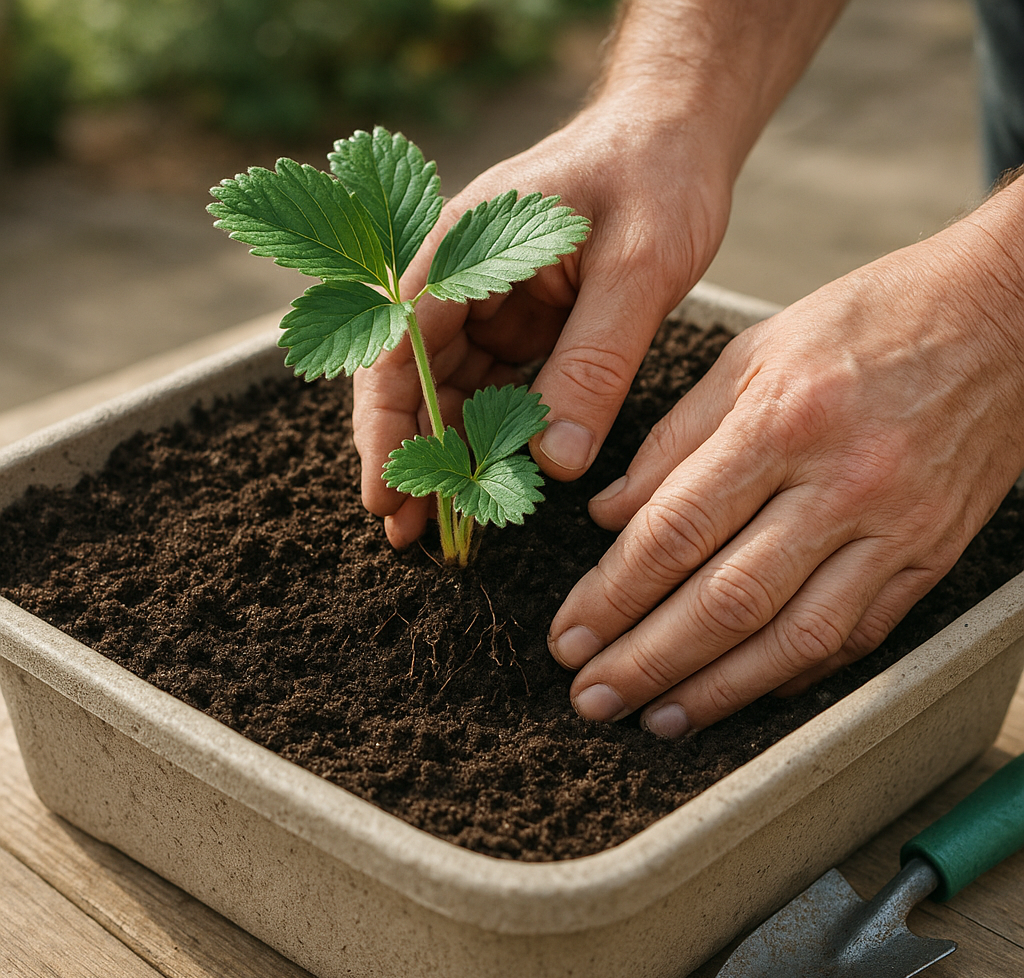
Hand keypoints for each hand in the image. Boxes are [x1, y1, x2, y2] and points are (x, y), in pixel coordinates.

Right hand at [352, 99, 732, 547]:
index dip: (387, 429)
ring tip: (444, 525)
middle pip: (412, 381)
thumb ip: (594, 362)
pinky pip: (492, 390)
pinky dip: (489, 437)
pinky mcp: (519, 324)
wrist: (678, 135)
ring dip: (446, 456)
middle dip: (409, 456)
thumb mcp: (638, 269)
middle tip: (409, 534)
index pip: (399, 350)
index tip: (388, 496)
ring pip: (449, 393)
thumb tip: (556, 462)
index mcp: (463, 248)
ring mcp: (486, 303)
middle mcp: (460, 278)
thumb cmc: (657, 177)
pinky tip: (490, 481)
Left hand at [549, 210, 1023, 736]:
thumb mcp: (752, 353)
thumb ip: (673, 439)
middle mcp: (839, 485)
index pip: (675, 531)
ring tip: (656, 719)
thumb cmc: (867, 323)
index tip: (569, 634)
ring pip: (792, 637)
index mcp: (781, 422)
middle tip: (591, 697)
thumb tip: (608, 515)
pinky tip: (744, 693)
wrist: (1004, 319)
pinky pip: (856, 636)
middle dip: (647, 662)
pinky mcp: (930, 557)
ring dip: (716, 691)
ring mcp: (893, 529)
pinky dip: (793, 674)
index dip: (612, 595)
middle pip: (726, 601)